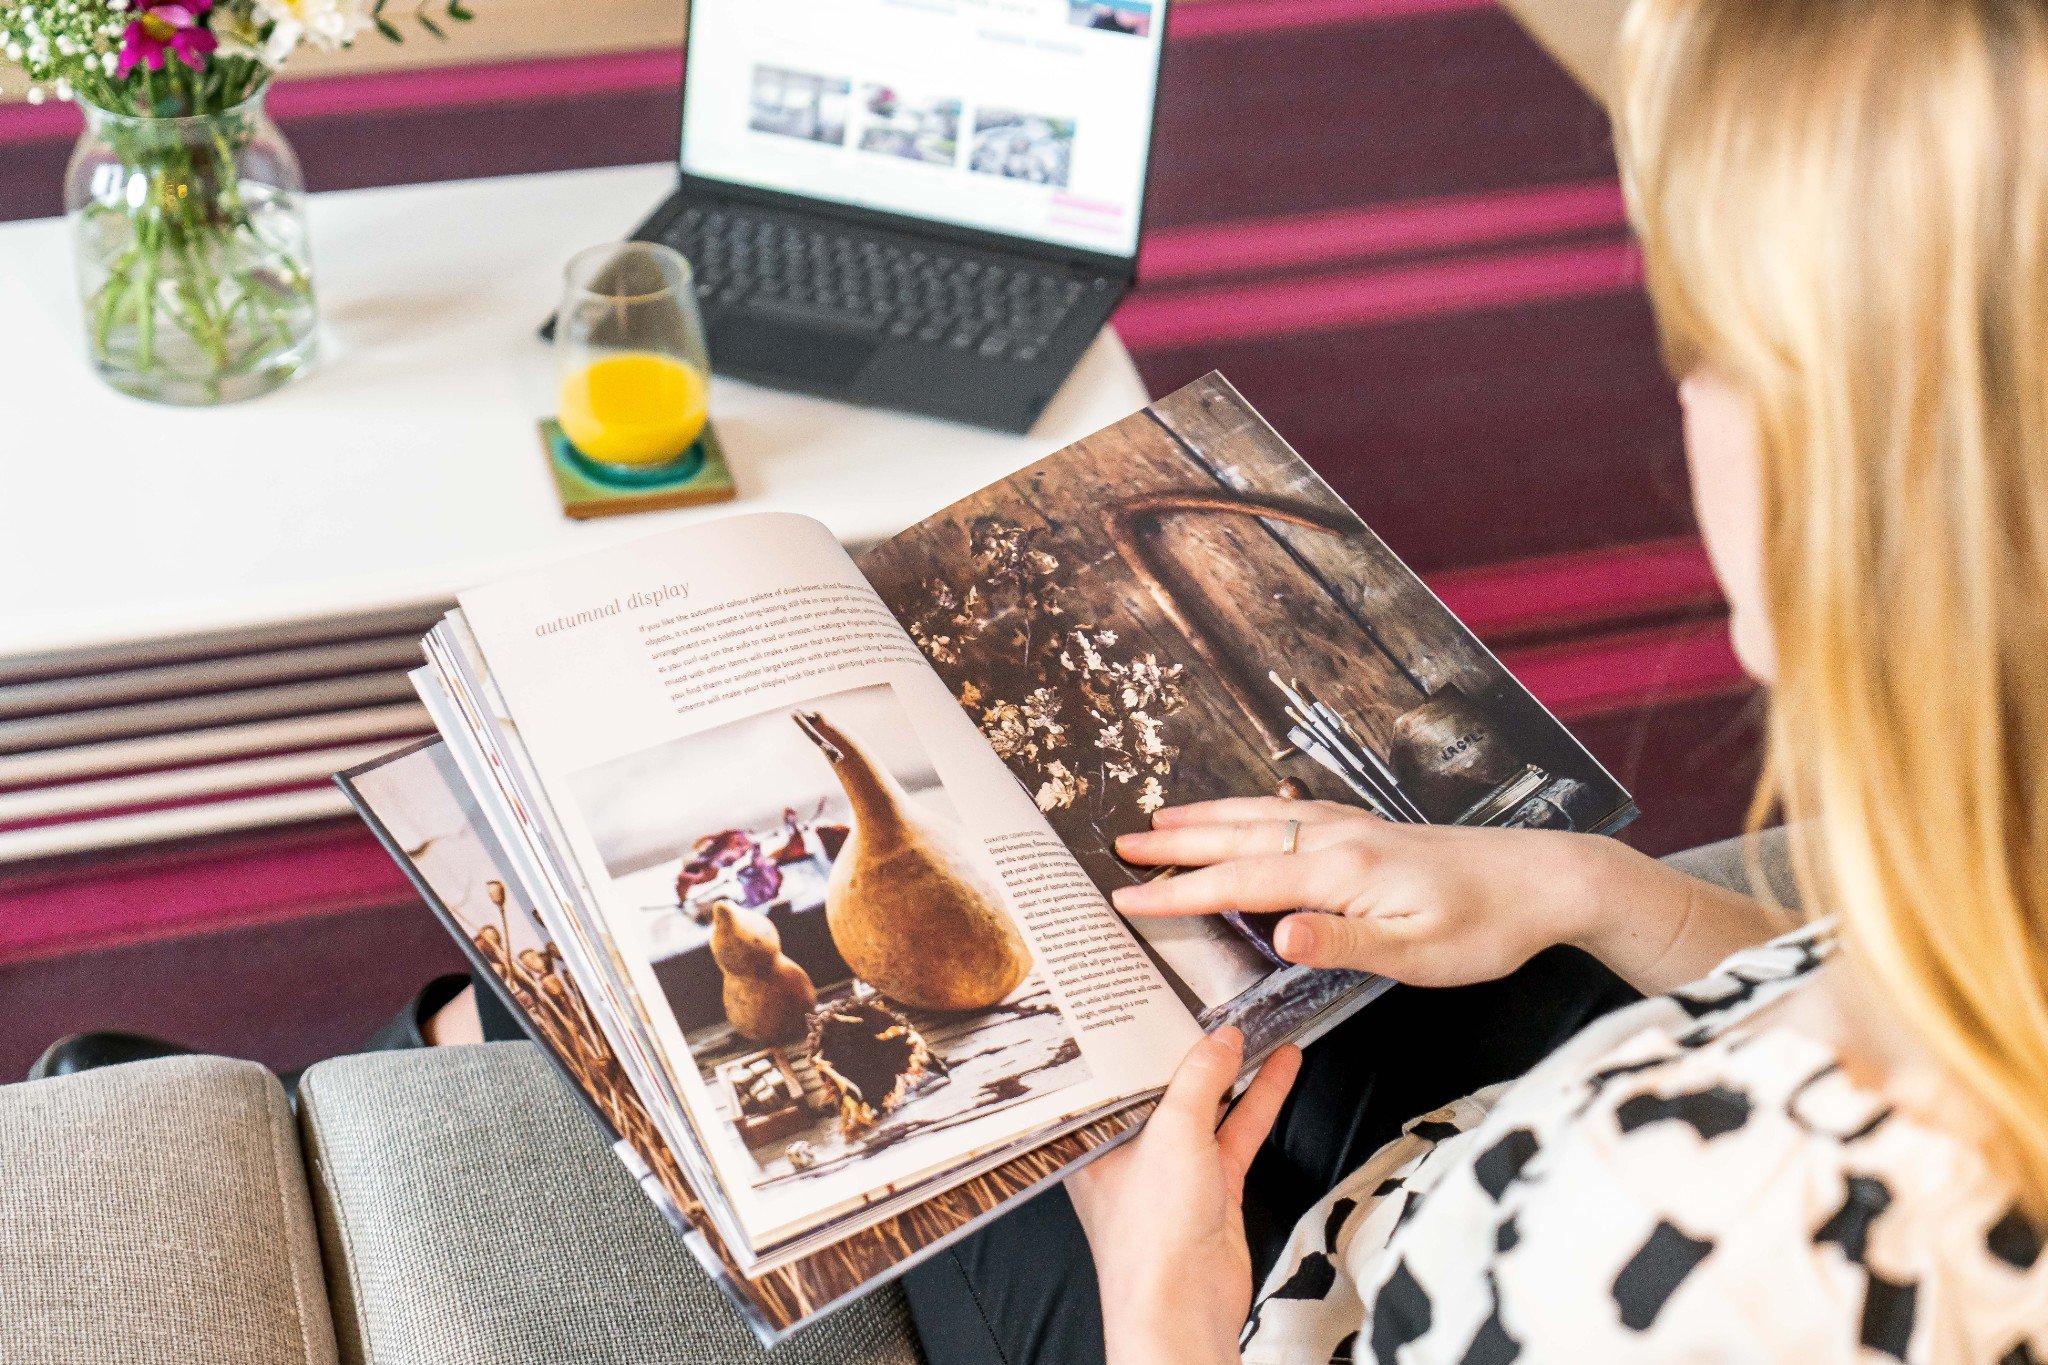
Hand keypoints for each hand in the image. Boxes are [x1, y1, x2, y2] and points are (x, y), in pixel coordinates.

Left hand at [1069, 1027, 1300, 1364]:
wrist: (1184, 1306)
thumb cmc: (1151, 1234)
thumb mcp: (1174, 1133)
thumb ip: (1200, 1080)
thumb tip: (1220, 1038)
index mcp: (1095, 1137)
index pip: (1118, 1073)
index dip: (1141, 1036)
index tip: (1164, 998)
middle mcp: (1129, 1150)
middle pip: (1165, 1086)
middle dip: (1193, 1049)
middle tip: (1219, 1003)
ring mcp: (1173, 1169)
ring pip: (1208, 1106)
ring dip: (1236, 1071)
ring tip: (1261, 1025)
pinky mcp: (1211, 1188)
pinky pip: (1238, 1133)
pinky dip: (1261, 1101)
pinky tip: (1281, 1068)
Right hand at [1111, 798, 1775, 994]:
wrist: (1548, 879)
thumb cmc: (1487, 927)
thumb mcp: (1417, 954)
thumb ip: (1342, 943)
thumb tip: (1276, 935)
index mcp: (1339, 872)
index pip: (1239, 884)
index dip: (1179, 894)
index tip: (1128, 899)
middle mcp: (1338, 839)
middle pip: (1239, 839)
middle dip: (1176, 844)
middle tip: (1122, 845)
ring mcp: (1355, 828)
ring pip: (1263, 817)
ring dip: (1209, 818)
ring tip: (1164, 818)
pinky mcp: (1373, 830)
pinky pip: (1293, 810)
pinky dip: (1255, 807)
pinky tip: (1253, 808)